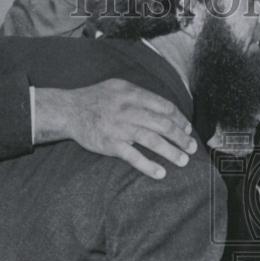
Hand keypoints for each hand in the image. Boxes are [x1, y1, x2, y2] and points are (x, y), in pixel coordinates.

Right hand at [52, 78, 198, 179]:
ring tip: (183, 161)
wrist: (68, 110)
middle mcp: (128, 109)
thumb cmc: (96, 99)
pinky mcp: (109, 144)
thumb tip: (165, 108)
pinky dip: (148, 165)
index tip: (187, 130)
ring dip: (171, 152)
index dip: (179, 119)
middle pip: (162, 124)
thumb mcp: (118, 87)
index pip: (164, 106)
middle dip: (180, 138)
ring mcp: (119, 127)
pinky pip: (133, 156)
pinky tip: (160, 173)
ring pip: (152, 140)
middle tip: (192, 148)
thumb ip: (140, 95)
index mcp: (132, 94)